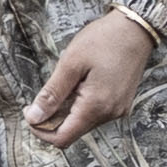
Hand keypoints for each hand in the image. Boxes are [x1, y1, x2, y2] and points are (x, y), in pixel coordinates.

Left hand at [25, 6, 156, 147]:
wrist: (136, 28)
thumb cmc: (104, 39)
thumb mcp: (71, 63)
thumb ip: (52, 93)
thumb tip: (33, 117)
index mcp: (96, 106)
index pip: (62, 138)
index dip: (40, 130)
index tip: (30, 110)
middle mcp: (109, 114)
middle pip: (72, 132)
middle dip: (53, 118)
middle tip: (46, 92)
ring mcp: (118, 110)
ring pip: (83, 123)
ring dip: (67, 110)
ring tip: (68, 82)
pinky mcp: (121, 103)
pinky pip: (95, 114)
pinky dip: (81, 105)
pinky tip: (80, 83)